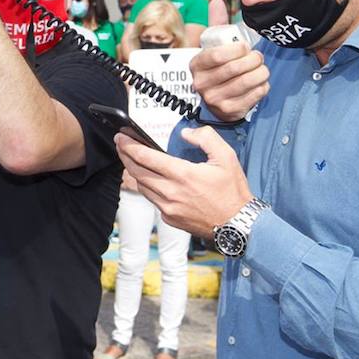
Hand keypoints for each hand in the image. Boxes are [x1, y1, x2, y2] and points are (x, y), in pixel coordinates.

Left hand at [114, 127, 252, 239]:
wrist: (238, 225)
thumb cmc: (233, 191)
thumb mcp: (226, 157)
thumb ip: (206, 138)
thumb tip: (187, 133)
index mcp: (182, 175)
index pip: (146, 157)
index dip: (129, 146)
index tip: (121, 137)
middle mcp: (171, 192)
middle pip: (137, 172)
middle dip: (125, 156)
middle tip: (120, 144)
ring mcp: (168, 207)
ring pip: (142, 186)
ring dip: (134, 172)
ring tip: (132, 160)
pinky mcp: (169, 218)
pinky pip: (152, 199)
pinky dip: (148, 187)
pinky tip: (151, 180)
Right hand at [191, 0, 268, 121]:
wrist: (218, 101)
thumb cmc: (218, 68)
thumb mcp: (213, 47)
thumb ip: (217, 24)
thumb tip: (216, 1)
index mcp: (195, 65)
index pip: (216, 55)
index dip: (236, 49)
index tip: (245, 46)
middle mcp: (201, 84)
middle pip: (234, 68)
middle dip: (253, 59)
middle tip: (258, 56)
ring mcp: (215, 100)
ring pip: (246, 81)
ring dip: (261, 72)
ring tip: (261, 68)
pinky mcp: (230, 111)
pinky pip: (254, 95)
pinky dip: (263, 86)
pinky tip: (260, 82)